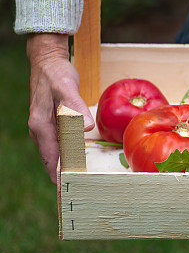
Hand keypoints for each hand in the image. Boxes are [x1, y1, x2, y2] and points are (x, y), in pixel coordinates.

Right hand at [27, 33, 93, 182]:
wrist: (48, 61)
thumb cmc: (57, 74)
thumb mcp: (66, 87)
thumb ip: (74, 106)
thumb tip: (84, 127)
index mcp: (41, 127)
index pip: (51, 159)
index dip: (61, 176)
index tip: (72, 191)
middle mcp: (40, 130)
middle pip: (52, 160)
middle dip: (64, 176)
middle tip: (82, 191)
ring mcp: (46, 127)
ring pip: (56, 153)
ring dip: (67, 166)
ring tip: (84, 181)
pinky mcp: (53, 123)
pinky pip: (60, 144)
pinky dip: (70, 154)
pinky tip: (81, 159)